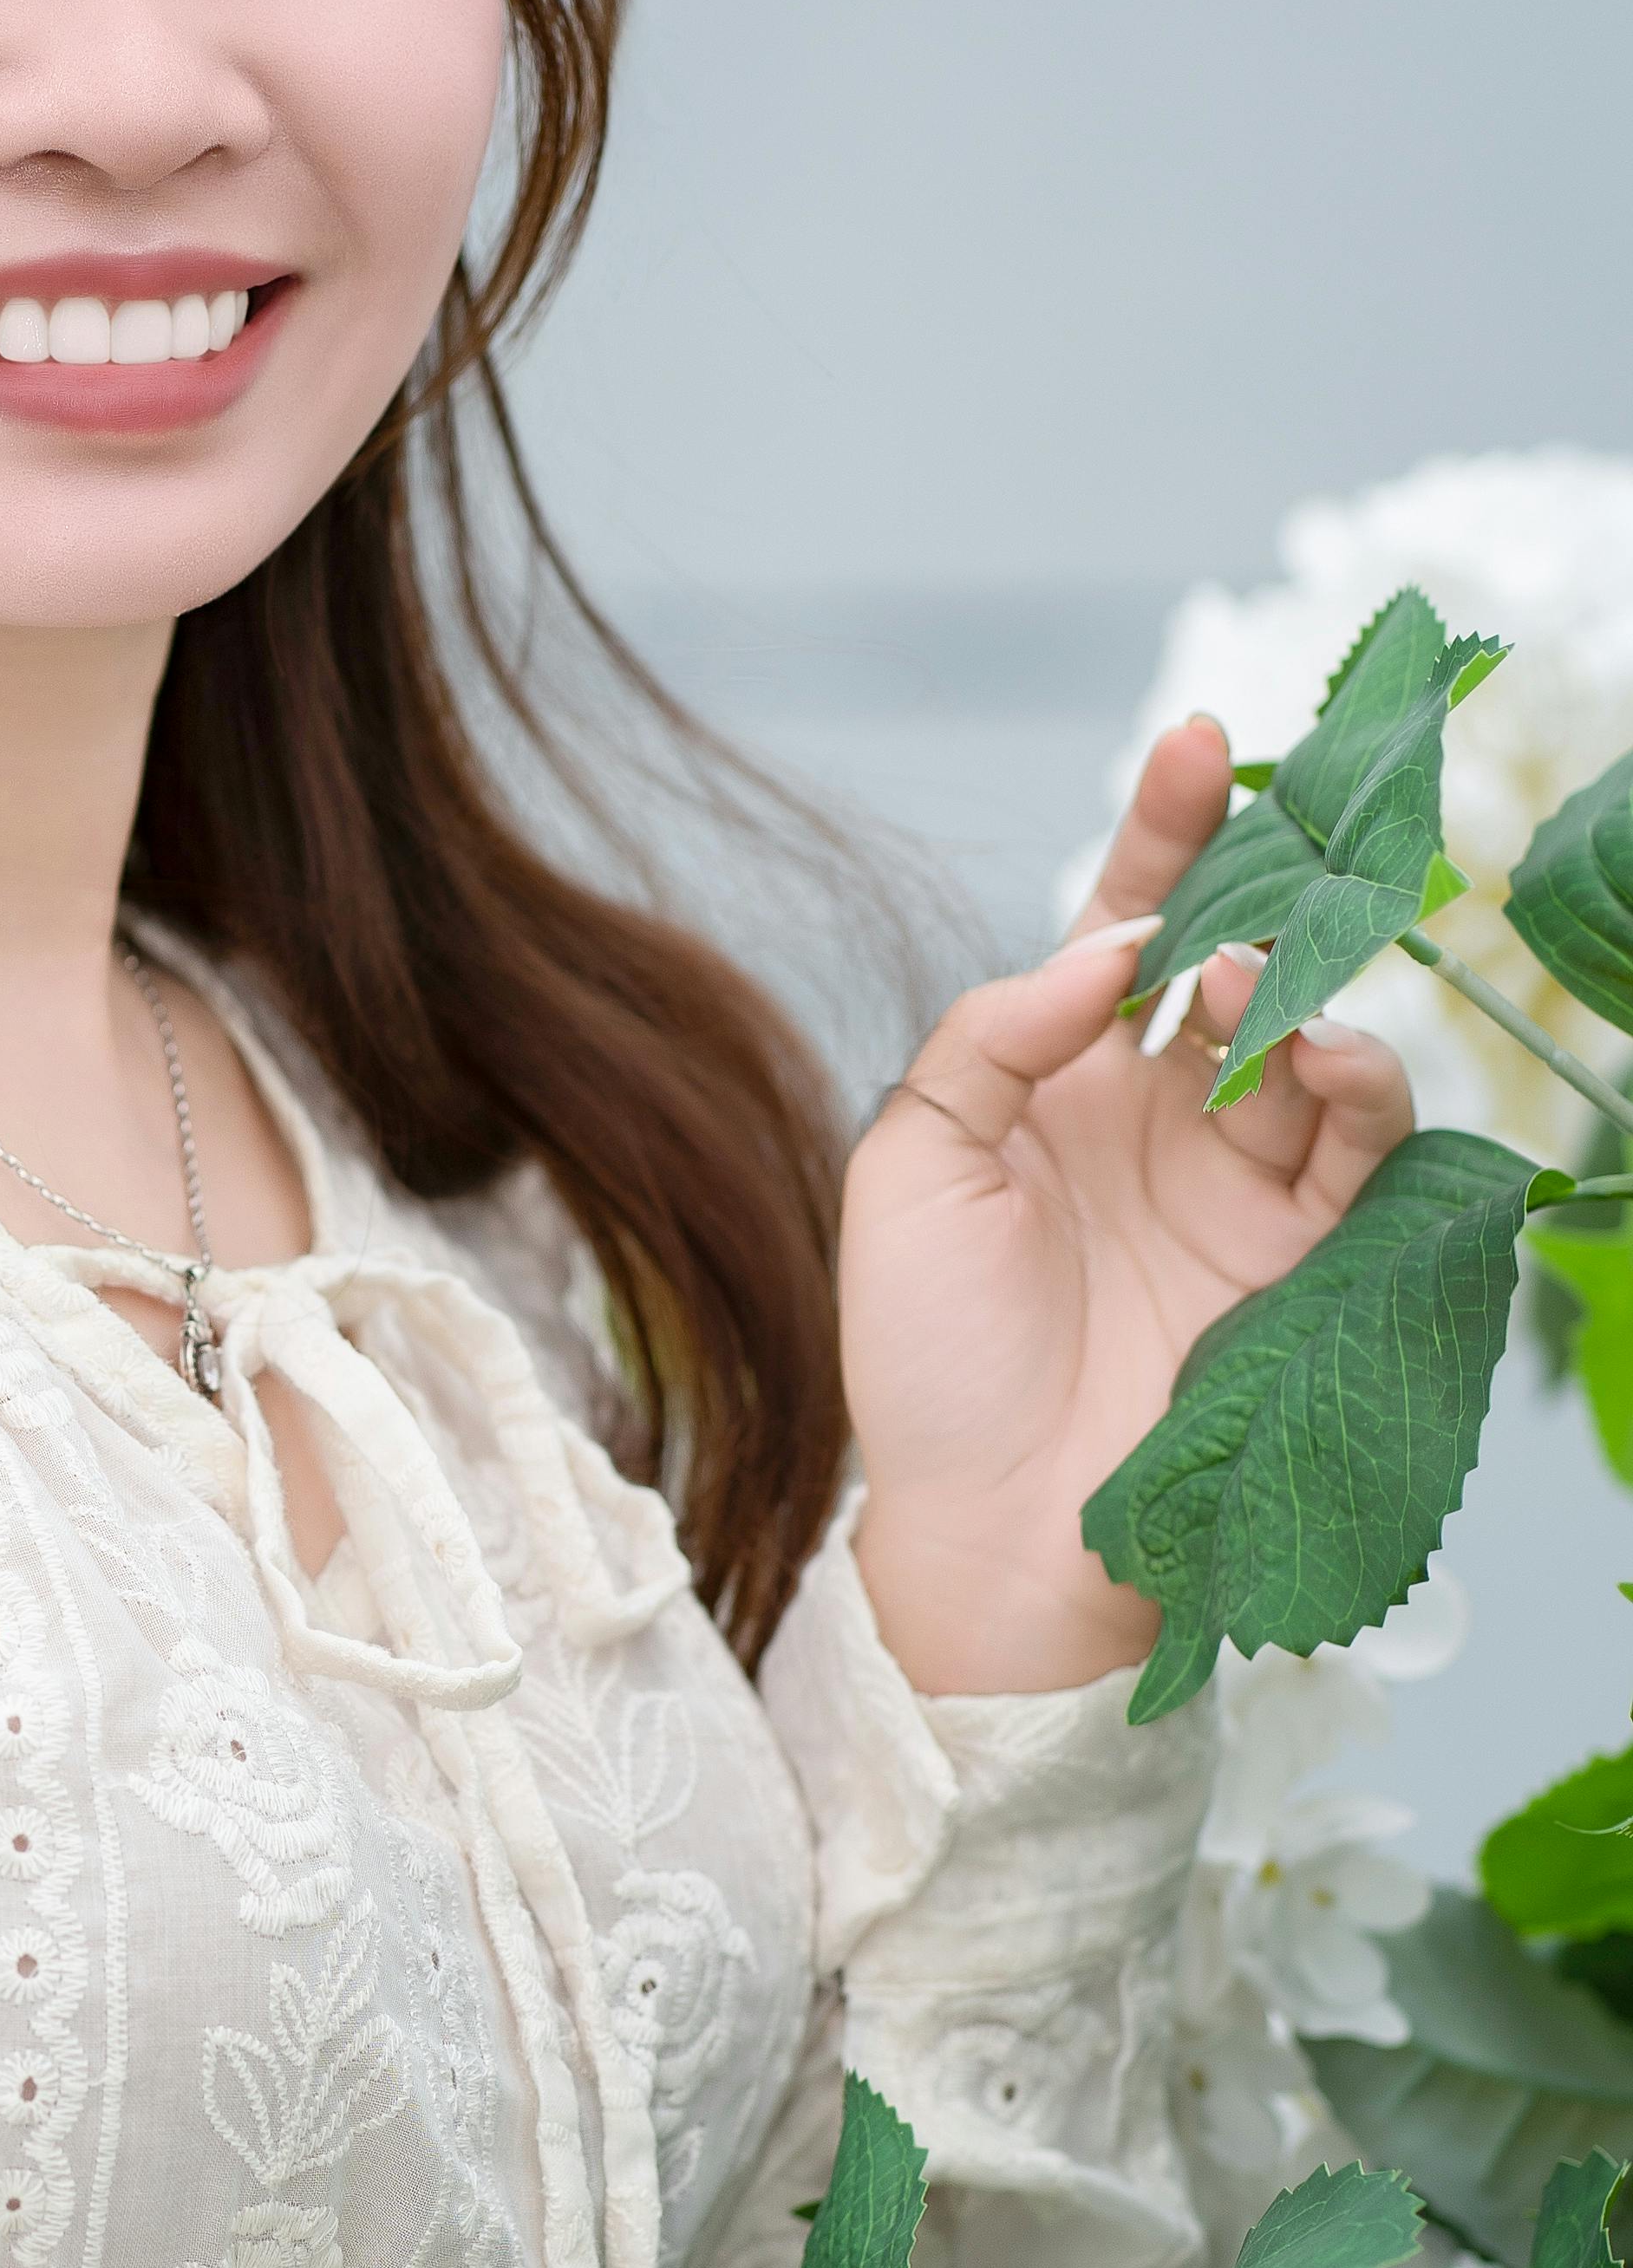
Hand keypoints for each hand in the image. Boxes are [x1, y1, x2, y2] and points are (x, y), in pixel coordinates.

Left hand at [840, 714, 1416, 1692]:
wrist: (984, 1527)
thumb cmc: (925, 1358)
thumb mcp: (909, 1170)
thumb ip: (991, 1039)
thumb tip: (1107, 951)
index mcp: (1057, 1081)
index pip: (1126, 926)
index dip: (1167, 833)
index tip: (1199, 740)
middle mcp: (1158, 1116)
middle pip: (1238, 958)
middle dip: (1262, 886)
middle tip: (1263, 848)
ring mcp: (1235, 1183)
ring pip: (1310, 1040)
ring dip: (1300, 991)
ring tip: (1260, 992)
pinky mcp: (1299, 1256)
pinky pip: (1359, 1146)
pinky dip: (1355, 1085)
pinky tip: (1318, 1058)